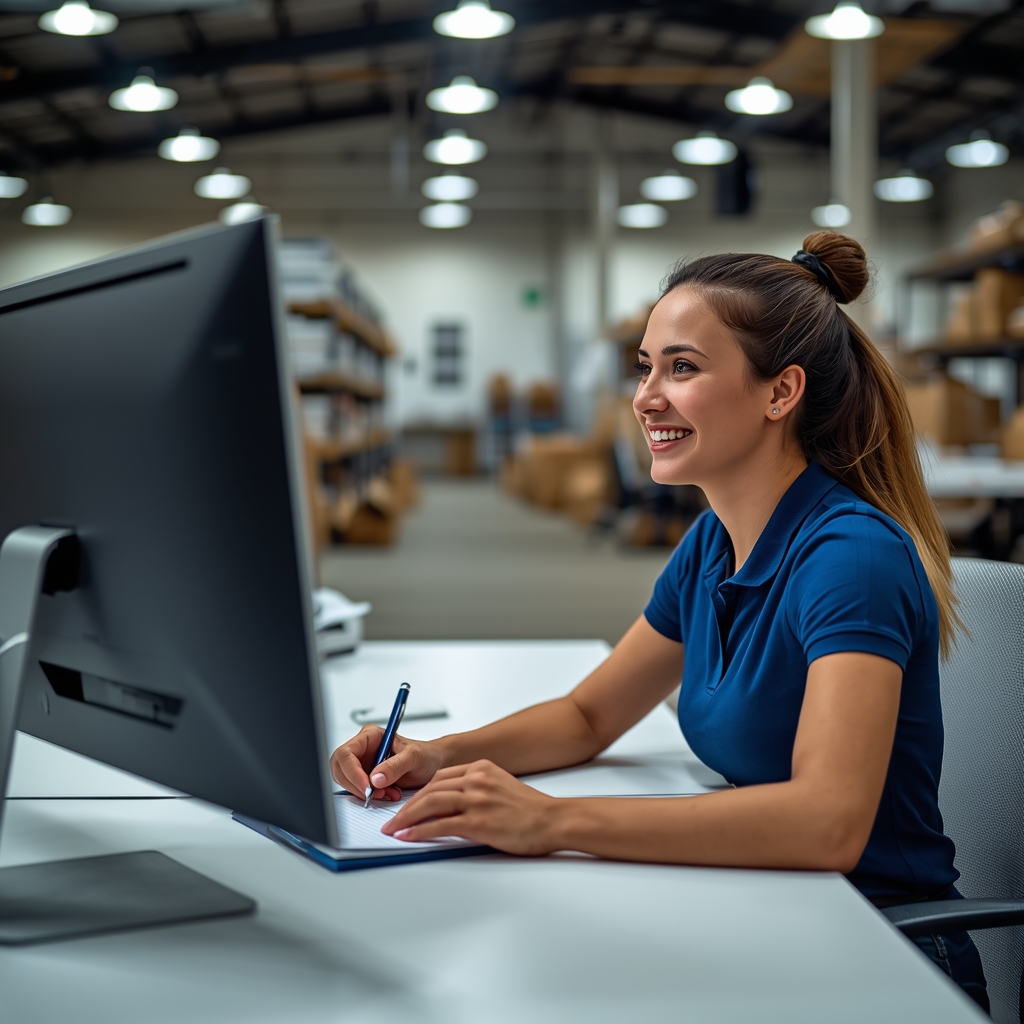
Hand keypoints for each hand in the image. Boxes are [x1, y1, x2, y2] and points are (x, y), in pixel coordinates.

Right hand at [330, 726, 444, 801]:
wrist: (434, 765)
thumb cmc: (426, 755)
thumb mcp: (414, 757)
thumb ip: (395, 765)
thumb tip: (375, 778)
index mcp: (370, 736)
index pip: (346, 753)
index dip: (352, 772)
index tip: (367, 786)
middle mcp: (363, 750)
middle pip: (341, 769)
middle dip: (357, 785)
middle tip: (376, 794)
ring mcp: (363, 765)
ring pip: (347, 782)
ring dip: (365, 793)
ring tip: (389, 793)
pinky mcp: (366, 779)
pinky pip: (358, 791)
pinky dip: (371, 797)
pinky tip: (388, 794)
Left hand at [381, 759, 561, 855]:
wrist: (554, 820)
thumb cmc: (531, 810)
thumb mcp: (501, 786)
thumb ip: (476, 789)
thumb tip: (450, 805)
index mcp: (482, 768)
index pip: (440, 778)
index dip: (419, 793)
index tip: (408, 804)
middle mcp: (477, 779)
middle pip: (431, 789)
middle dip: (407, 806)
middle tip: (393, 819)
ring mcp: (477, 800)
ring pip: (430, 803)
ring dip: (407, 817)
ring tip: (394, 828)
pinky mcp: (478, 822)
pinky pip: (440, 825)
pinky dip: (419, 830)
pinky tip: (409, 836)